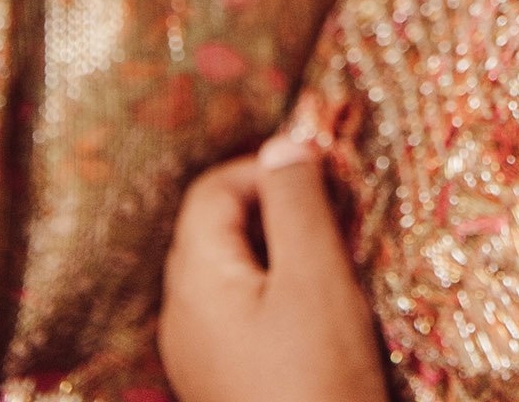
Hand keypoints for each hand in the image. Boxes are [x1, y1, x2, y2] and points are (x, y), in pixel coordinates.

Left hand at [159, 136, 387, 401]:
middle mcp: (182, 316)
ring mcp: (200, 355)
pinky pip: (242, 311)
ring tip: (334, 262)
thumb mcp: (316, 277)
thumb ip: (297, 202)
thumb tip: (283, 142)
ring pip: (233, 270)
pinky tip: (319, 314)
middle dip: (277, 207)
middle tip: (335, 215)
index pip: (212, 189)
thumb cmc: (318, 379)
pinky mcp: (225, 381)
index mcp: (194, 281)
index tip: (324, 177)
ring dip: (282, 250)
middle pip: (217, 227)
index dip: (266, 167)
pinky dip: (279, 291)